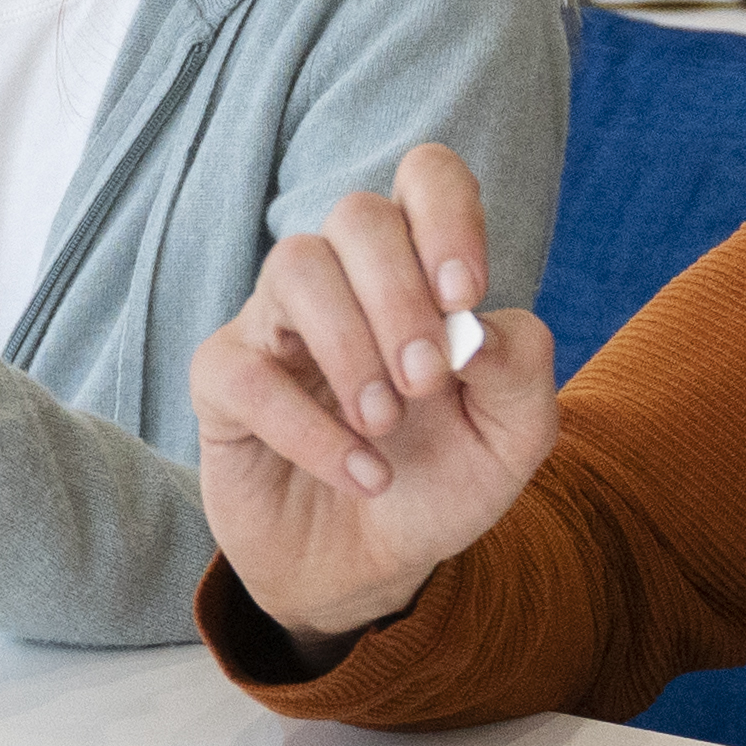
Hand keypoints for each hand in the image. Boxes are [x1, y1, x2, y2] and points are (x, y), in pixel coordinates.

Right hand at [188, 142, 552, 644]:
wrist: (374, 567)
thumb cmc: (441, 481)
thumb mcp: (513, 437)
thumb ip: (521, 369)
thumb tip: (477, 328)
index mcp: (418, 269)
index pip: (426, 177)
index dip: (446, 214)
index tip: (465, 293)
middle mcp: (344, 278)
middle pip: (357, 216)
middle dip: (400, 296)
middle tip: (426, 382)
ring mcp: (276, 322)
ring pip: (296, 266)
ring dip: (351, 348)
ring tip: (385, 425)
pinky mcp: (225, 382)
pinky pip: (248, 372)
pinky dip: (312, 430)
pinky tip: (363, 475)